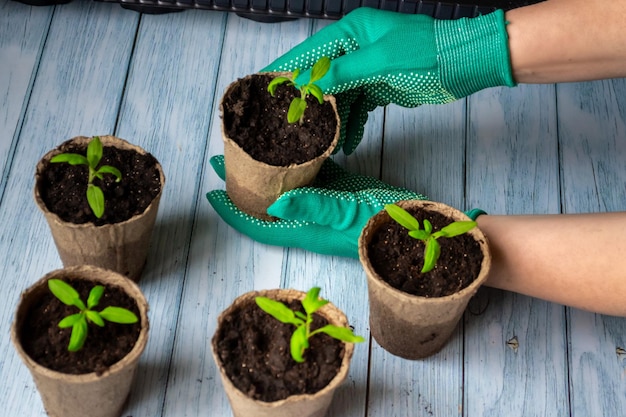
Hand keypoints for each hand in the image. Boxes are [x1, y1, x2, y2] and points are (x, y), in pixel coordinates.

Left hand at [206, 155, 425, 257]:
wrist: (425, 225)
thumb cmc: (389, 225)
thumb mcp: (350, 215)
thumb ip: (314, 207)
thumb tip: (272, 202)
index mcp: (308, 228)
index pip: (260, 224)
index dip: (234, 212)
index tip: (212, 194)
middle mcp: (312, 218)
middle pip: (268, 203)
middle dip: (245, 183)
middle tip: (225, 157)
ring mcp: (328, 204)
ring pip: (289, 186)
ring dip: (268, 169)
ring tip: (252, 145)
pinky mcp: (344, 190)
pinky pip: (316, 175)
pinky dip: (302, 161)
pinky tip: (294, 142)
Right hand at [263, 7, 514, 153]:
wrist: (466, 62)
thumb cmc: (427, 53)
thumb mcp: (383, 61)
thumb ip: (345, 72)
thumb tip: (310, 84)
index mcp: (353, 32)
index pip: (310, 53)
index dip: (286, 69)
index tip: (262, 83)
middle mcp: (356, 48)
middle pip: (321, 77)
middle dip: (308, 101)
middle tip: (287, 121)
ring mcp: (367, 68)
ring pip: (339, 96)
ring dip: (332, 119)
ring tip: (320, 141)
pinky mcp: (379, 86)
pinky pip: (358, 107)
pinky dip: (353, 124)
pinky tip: (348, 142)